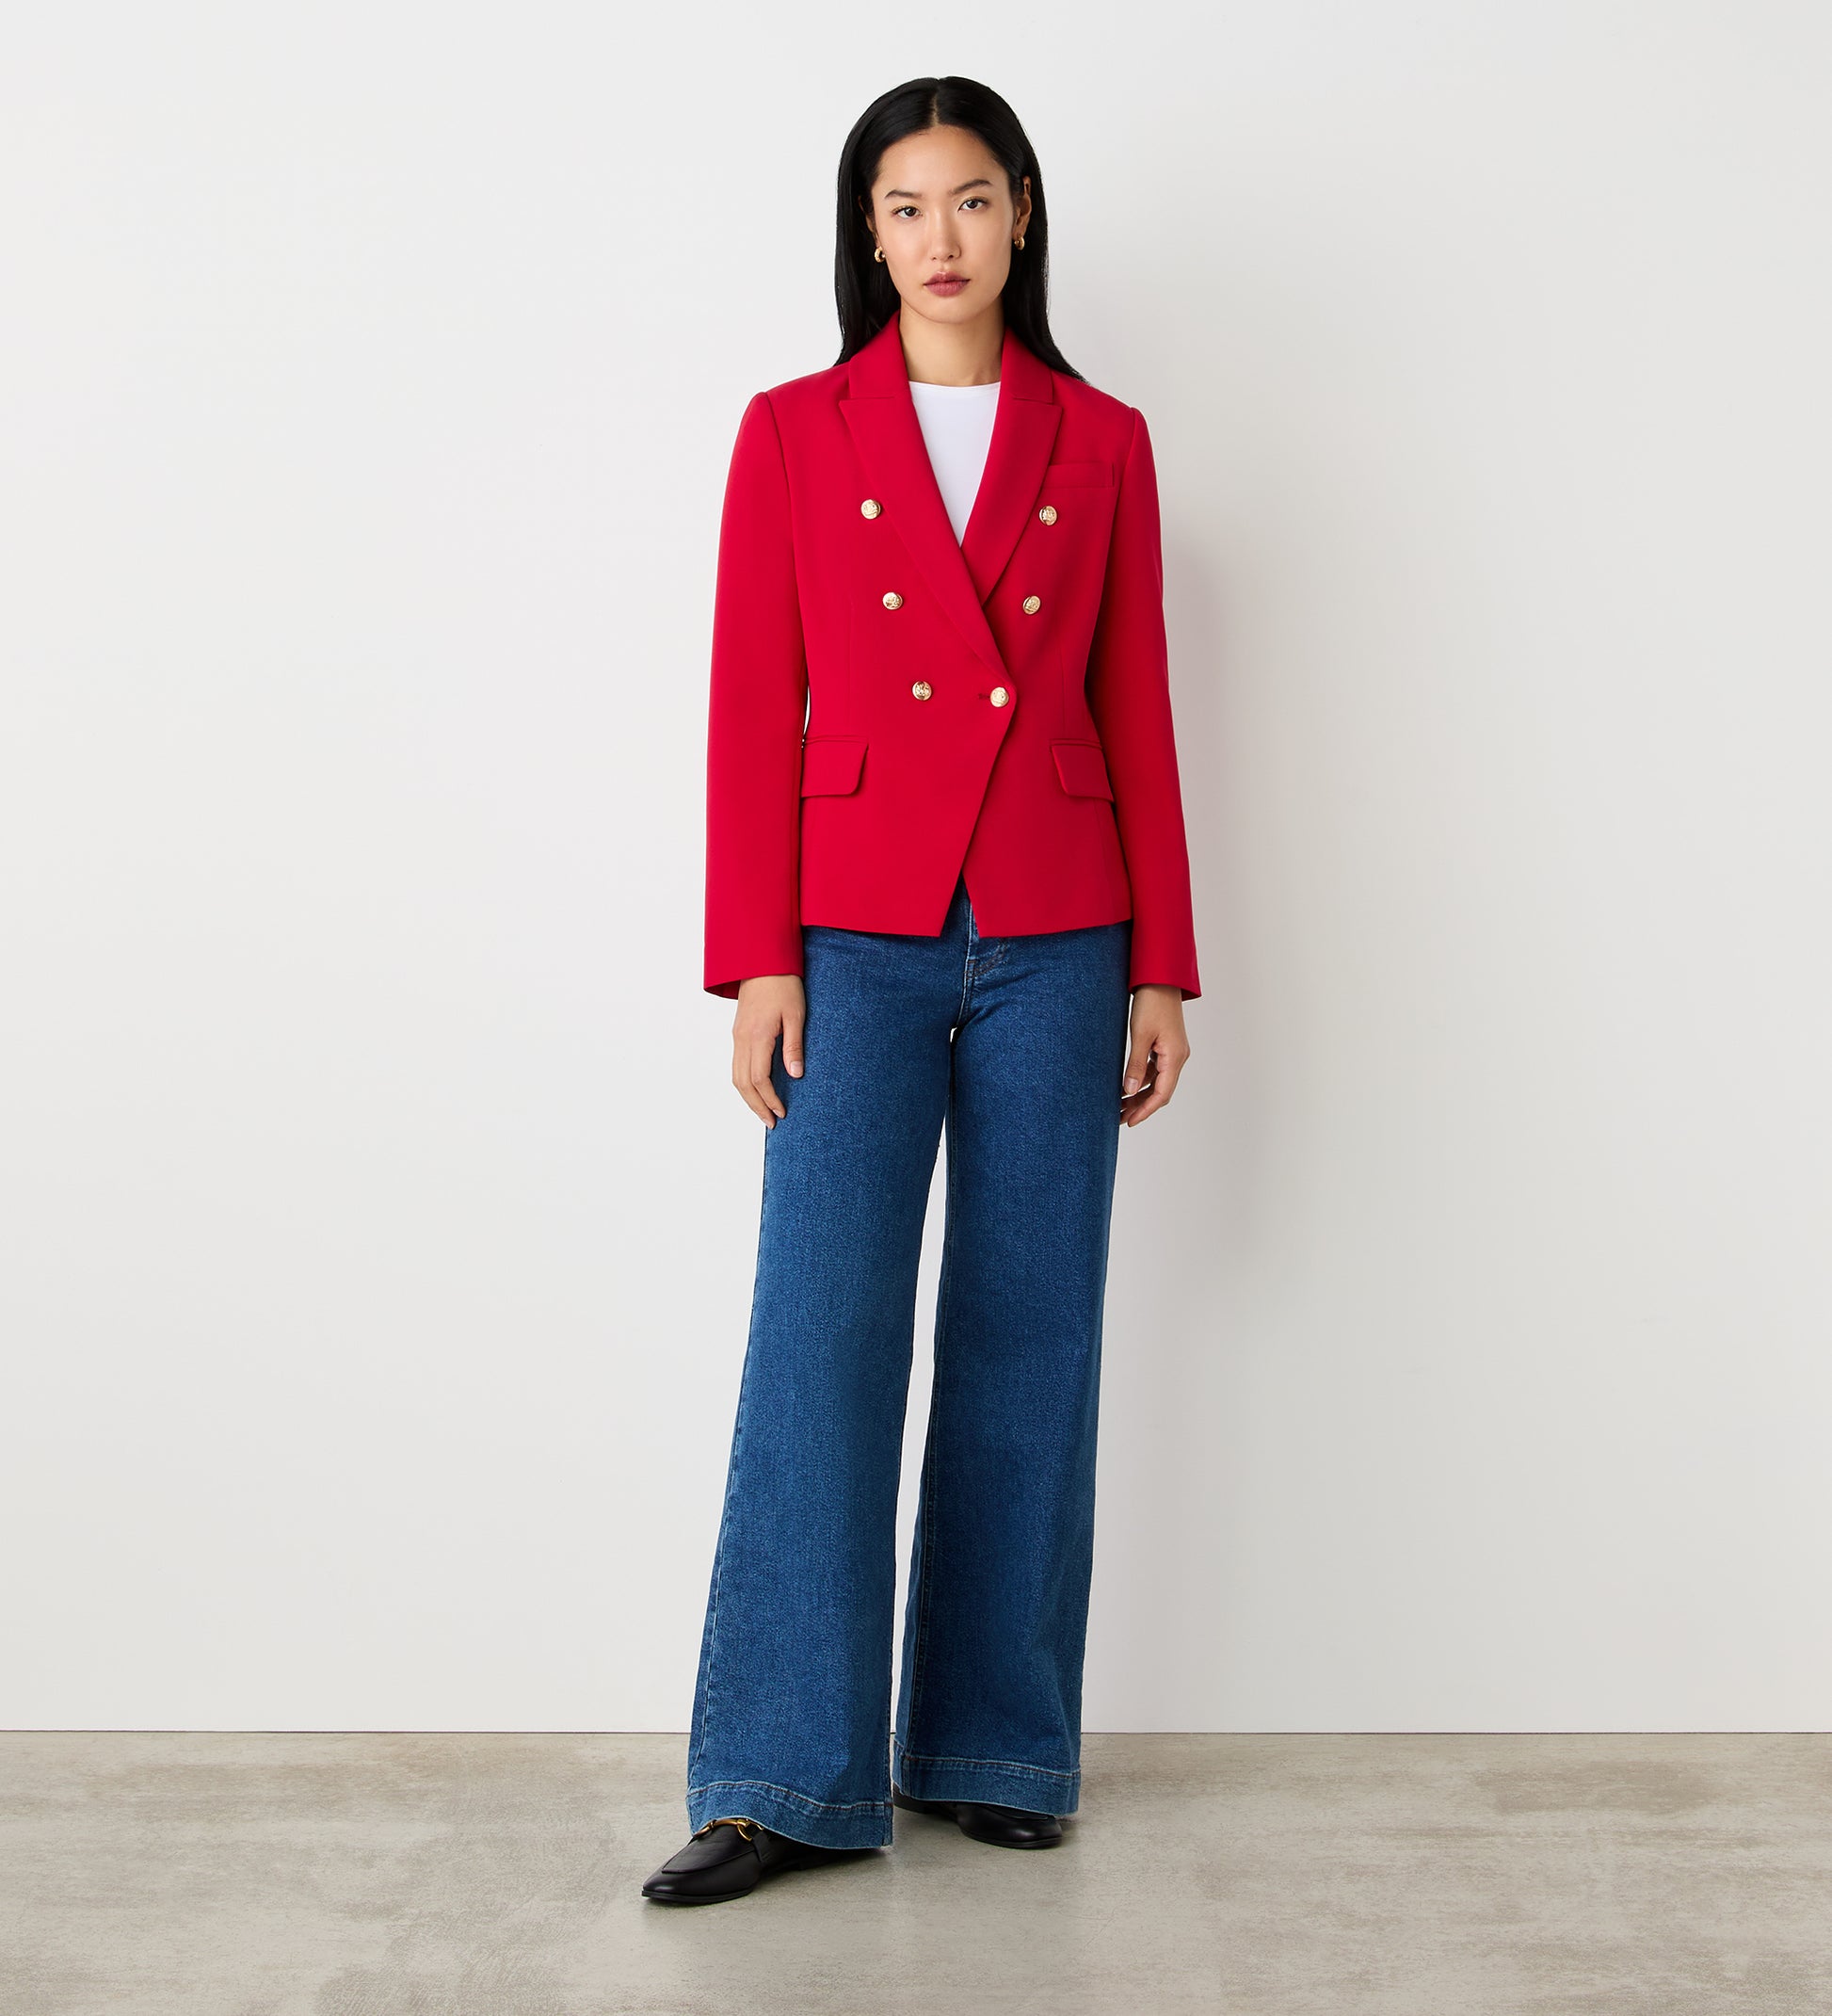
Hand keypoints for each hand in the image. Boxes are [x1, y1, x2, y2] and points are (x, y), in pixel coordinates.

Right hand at [732, 975, 805, 1127]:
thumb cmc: (783, 985)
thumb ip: (793, 1047)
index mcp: (757, 1036)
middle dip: (756, 1106)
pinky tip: (757, 1090)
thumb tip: (795, 1076)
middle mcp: (741, 1039)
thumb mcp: (796, 1015)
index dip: (770, 1099)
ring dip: (748, 1097)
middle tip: (771, 1122)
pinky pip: (737, 1065)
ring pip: (736, 1076)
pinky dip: (745, 1083)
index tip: (782, 1113)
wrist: (762, 962)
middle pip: (743, 1083)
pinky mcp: (737, 1033)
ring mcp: (737, 1036)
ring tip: (763, 1112)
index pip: (759, 1079)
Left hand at [1121, 984, 1189, 1126]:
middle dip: (1140, 1106)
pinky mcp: (1165, 1045)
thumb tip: (1128, 1090)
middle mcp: (1177, 1057)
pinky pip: (1155, 1069)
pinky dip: (1141, 1079)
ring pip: (1156, 1081)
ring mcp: (1172, 1051)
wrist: (1160, 979)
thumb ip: (1135, 1064)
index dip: (1145, 1110)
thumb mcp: (1140, 1035)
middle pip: (1160, 1091)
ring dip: (1139, 1094)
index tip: (1129, 1121)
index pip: (1162, 1094)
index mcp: (1175, 1057)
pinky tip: (1126, 1085)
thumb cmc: (1152, 1003)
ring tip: (1119, 1104)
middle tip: (1119, 1117)